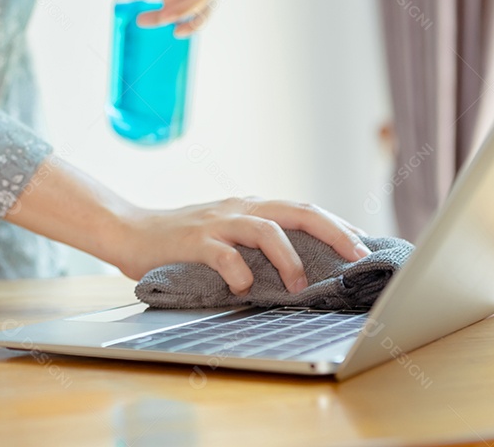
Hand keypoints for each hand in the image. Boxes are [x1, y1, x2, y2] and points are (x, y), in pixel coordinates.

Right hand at [115, 198, 370, 295]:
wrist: (129, 231)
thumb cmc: (181, 241)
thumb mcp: (226, 233)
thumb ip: (256, 241)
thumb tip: (301, 264)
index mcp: (251, 207)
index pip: (304, 209)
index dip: (337, 225)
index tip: (364, 244)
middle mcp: (240, 208)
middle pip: (297, 211)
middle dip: (333, 232)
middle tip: (357, 256)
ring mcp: (217, 223)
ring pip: (266, 229)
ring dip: (289, 258)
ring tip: (299, 285)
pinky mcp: (193, 241)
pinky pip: (224, 254)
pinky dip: (240, 272)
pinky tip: (244, 288)